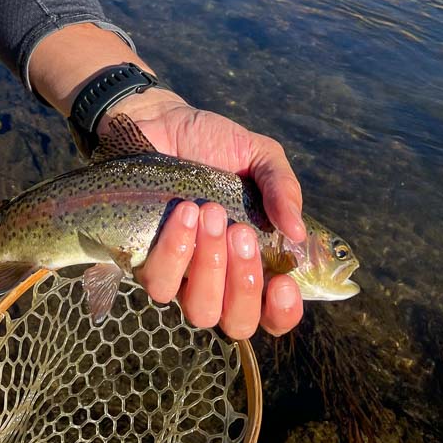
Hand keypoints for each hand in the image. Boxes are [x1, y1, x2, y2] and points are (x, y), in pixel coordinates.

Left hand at [100, 89, 305, 339]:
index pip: (272, 313)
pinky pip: (160, 281)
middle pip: (237, 322)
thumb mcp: (258, 155)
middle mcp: (217, 278)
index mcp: (250, 259)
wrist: (159, 120)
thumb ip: (283, 189)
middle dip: (244, 283)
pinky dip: (176, 249)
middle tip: (240, 232)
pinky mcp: (144, 261)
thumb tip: (298, 233)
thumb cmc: (212, 143)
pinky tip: (184, 213)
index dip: (282, 313)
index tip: (283, 284)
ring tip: (210, 213)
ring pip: (199, 309)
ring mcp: (180, 275)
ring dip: (210, 265)